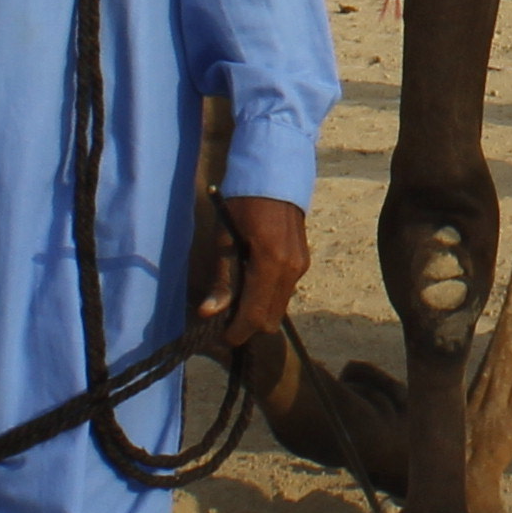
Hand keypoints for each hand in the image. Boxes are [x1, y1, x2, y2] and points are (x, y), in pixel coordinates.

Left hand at [208, 195, 308, 348]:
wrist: (274, 176)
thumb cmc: (244, 203)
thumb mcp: (225, 239)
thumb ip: (222, 279)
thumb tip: (209, 313)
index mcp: (271, 263)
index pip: (256, 314)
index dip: (237, 331)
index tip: (221, 336)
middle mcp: (292, 269)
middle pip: (271, 319)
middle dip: (248, 325)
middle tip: (225, 317)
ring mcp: (301, 266)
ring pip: (279, 308)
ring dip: (259, 312)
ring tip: (236, 298)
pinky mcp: (302, 262)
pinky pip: (284, 292)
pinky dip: (267, 297)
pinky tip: (251, 282)